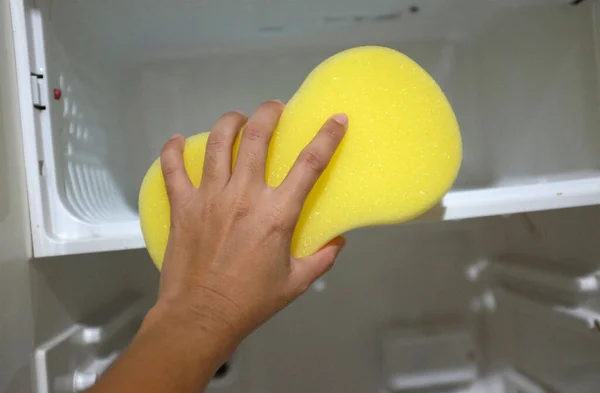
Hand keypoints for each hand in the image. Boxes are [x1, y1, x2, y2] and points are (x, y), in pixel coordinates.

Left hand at [149, 101, 347, 342]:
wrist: (201, 316)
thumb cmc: (251, 301)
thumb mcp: (296, 283)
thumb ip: (321, 259)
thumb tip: (338, 242)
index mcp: (277, 213)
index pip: (309, 164)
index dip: (327, 136)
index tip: (336, 119)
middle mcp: (244, 195)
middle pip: (257, 137)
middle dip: (269, 113)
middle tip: (274, 108)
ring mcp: (209, 197)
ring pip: (218, 143)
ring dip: (230, 122)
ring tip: (237, 119)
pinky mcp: (182, 205)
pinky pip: (173, 168)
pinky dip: (173, 150)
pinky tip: (178, 140)